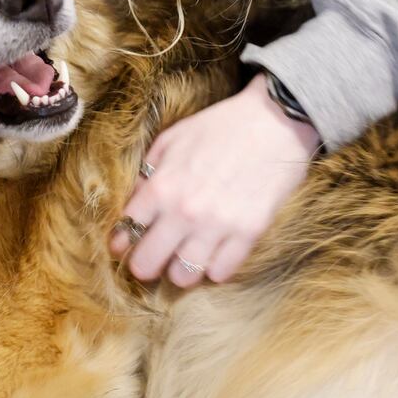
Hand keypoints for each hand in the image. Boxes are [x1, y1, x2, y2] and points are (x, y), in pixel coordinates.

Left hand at [111, 73, 316, 287]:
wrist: (275, 121)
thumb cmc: (220, 127)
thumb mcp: (171, 140)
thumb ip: (148, 173)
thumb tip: (134, 204)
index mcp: (161, 186)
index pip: (126, 231)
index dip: (122, 241)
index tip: (126, 245)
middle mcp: (185, 212)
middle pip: (147, 265)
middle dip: (145, 264)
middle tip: (154, 258)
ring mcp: (218, 226)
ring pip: (183, 277)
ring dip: (181, 270)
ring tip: (186, 255)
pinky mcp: (249, 233)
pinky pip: (221, 273)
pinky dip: (215, 267)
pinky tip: (215, 251)